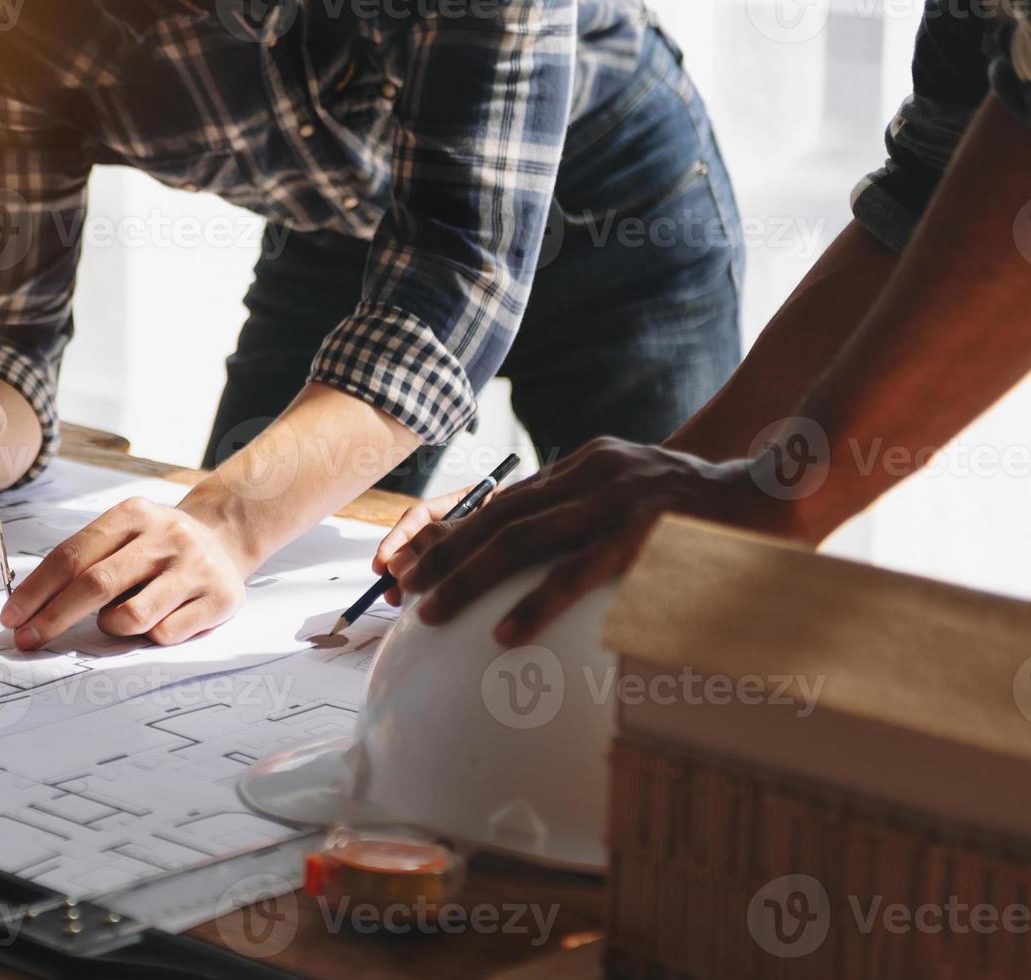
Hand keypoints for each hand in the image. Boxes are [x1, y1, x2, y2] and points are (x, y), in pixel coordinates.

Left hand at [0, 497, 253, 649]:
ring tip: (119, 618)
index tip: (12, 617)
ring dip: (111, 627)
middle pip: (95, 585)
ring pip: (131, 616)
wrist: (226, 539)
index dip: (35, 590)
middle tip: (27, 640)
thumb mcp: (124, 535)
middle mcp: (166, 535)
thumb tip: (30, 608)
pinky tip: (159, 620)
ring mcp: (195, 567)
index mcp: (133, 514)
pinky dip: (150, 636)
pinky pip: (165, 634)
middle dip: (53, 618)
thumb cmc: (158, 546)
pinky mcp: (220, 598)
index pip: (71, 556)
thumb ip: (85, 562)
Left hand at [382, 438, 805, 642]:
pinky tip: (503, 633)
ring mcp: (614, 501)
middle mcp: (593, 472)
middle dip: (444, 553)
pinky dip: (534, 604)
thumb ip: (594, 513)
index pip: (505, 498)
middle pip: (498, 515)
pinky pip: (575, 574)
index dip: (456, 531)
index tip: (416, 562)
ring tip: (433, 611)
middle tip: (406, 588)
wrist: (784, 489)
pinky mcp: (639, 535)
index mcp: (589, 462)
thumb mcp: (641, 494)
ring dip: (469, 577)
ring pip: (520, 539)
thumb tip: (542, 559)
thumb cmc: (708, 510)